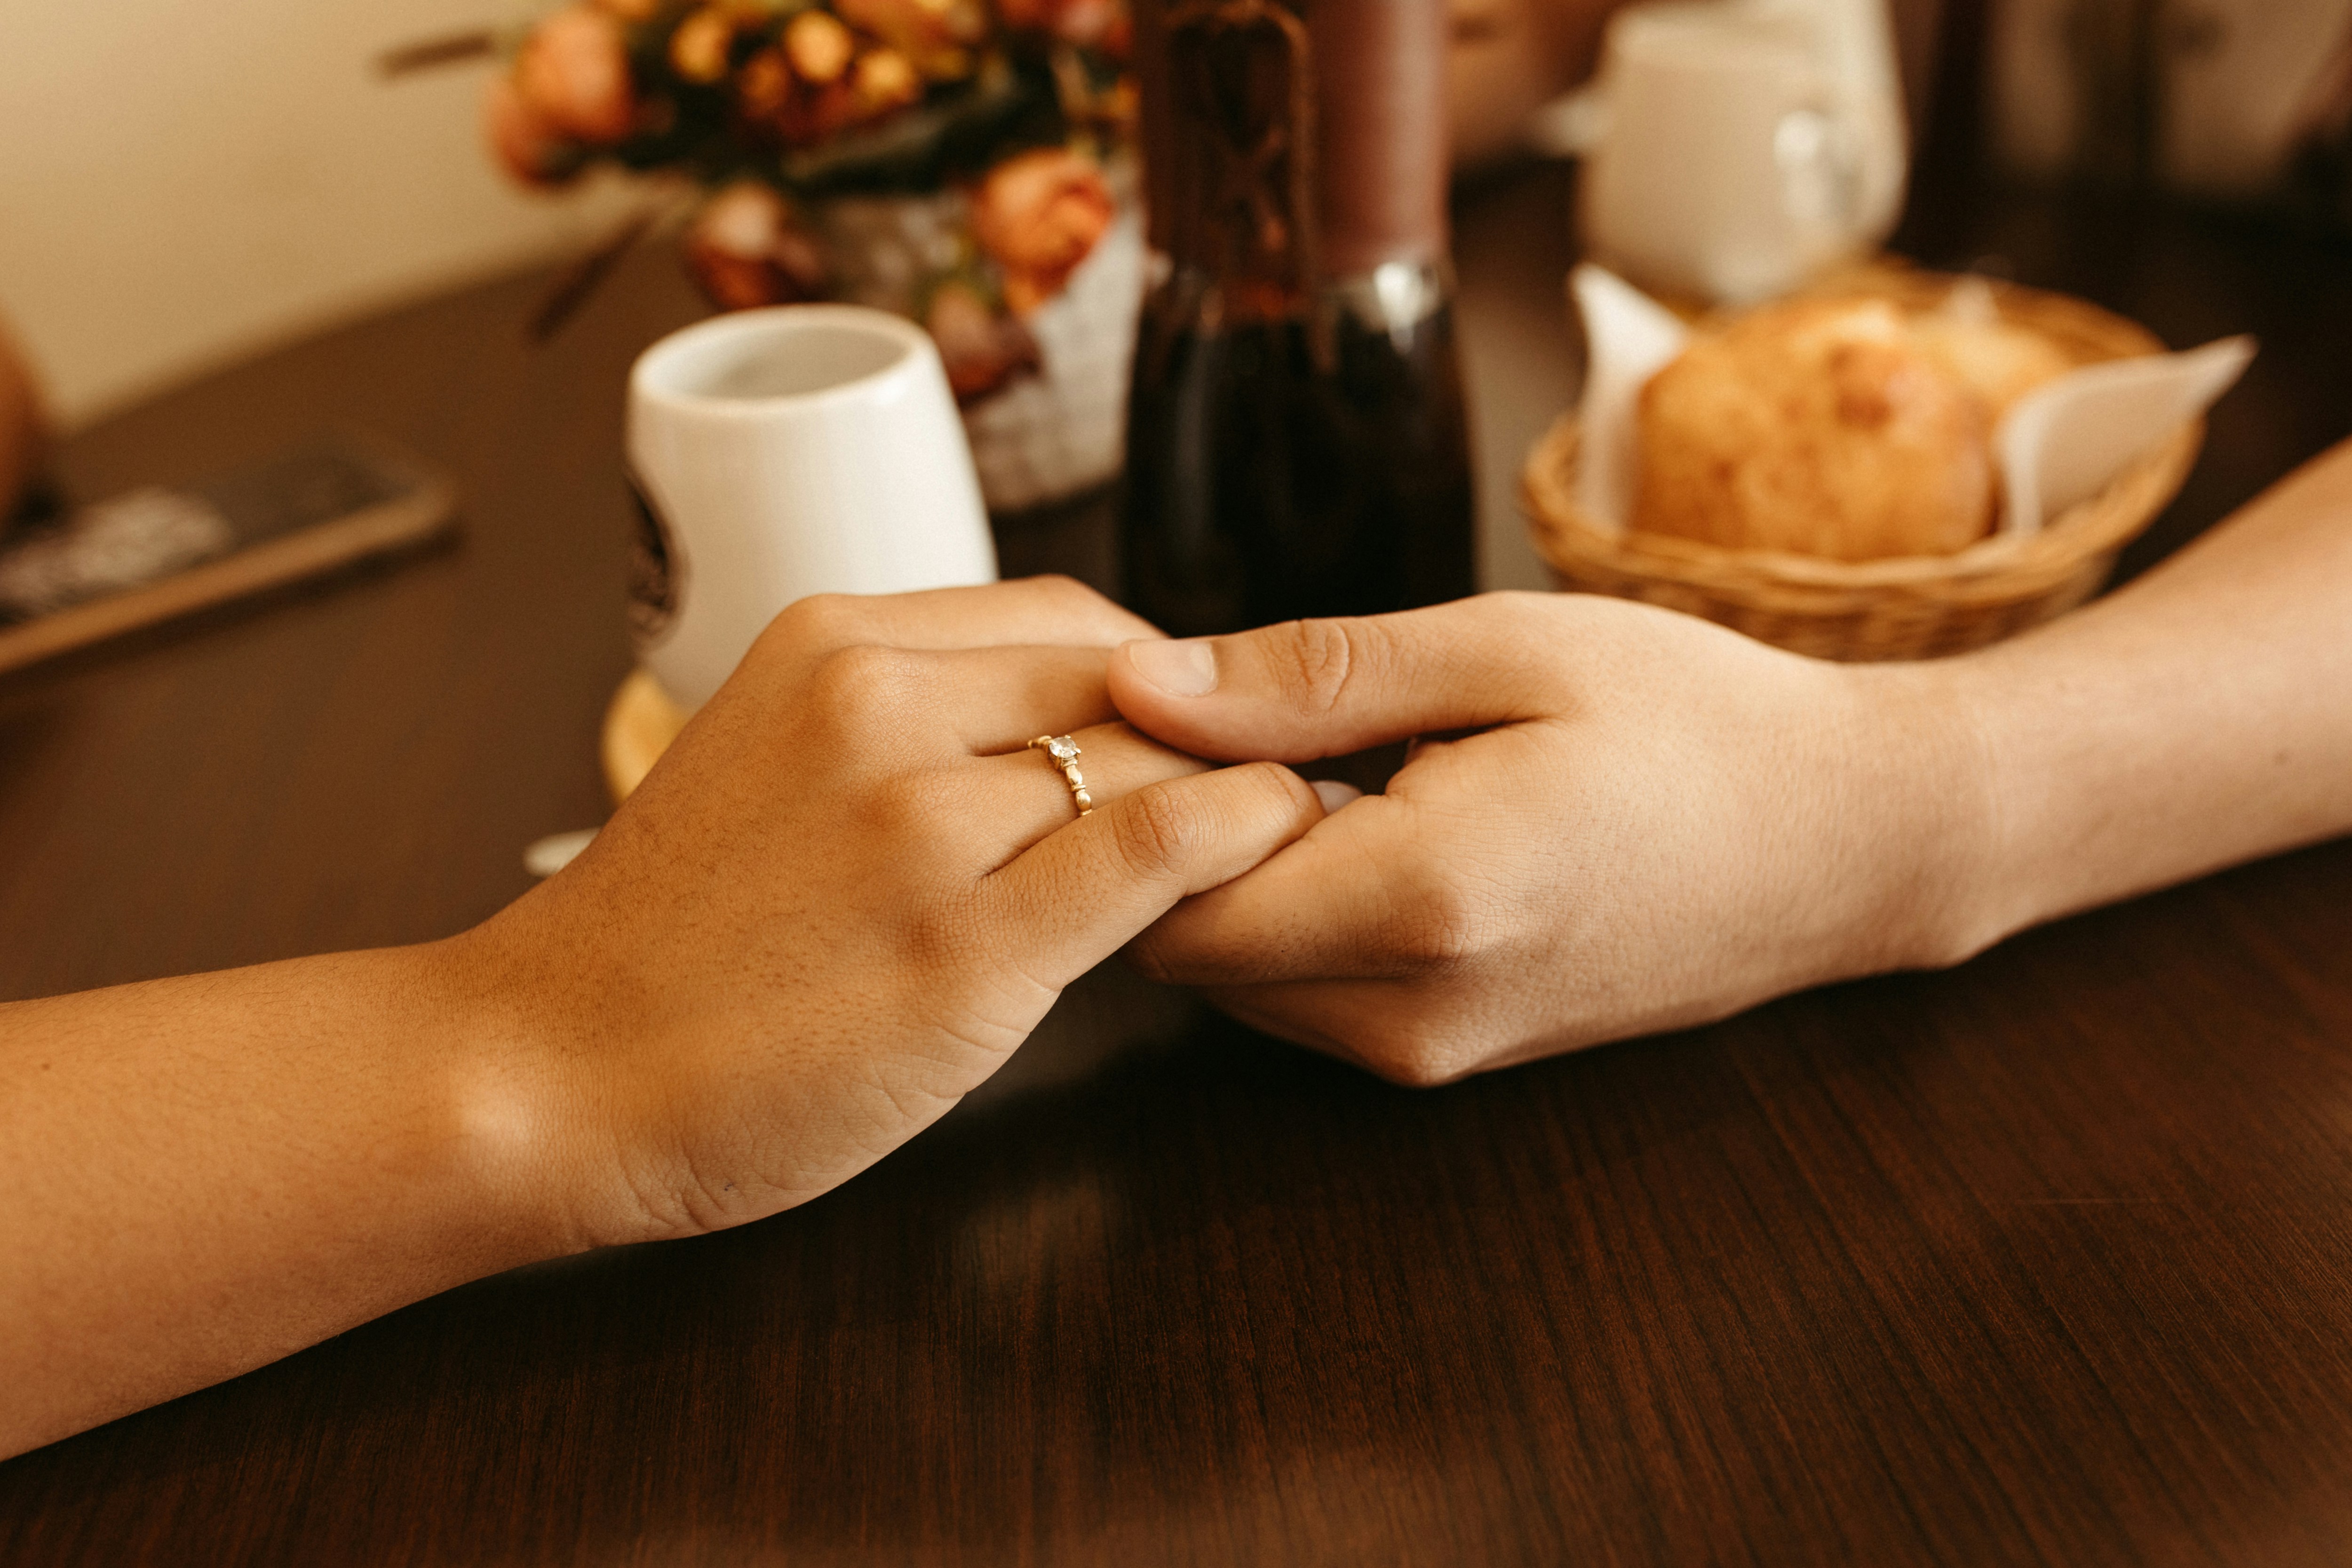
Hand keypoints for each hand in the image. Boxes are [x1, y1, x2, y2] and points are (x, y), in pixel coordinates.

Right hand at [461, 577, 1323, 1243]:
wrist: (544, 1066)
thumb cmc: (672, 936)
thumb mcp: (777, 760)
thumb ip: (914, 722)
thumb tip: (1085, 719)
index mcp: (833, 642)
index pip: (1069, 616)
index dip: (1159, 679)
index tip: (1192, 737)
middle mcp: (879, 706)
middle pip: (1127, 679)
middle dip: (1209, 738)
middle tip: (1255, 791)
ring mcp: (923, 826)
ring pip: (1158, 758)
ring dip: (1236, 796)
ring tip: (1272, 842)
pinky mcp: (967, 948)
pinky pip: (1162, 850)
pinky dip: (1239, 843)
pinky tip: (1261, 865)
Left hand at [1105, 592, 1988, 1083]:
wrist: (1845, 843)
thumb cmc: (1694, 721)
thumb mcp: (1503, 649)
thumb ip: (1309, 680)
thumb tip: (1140, 688)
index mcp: (1423, 902)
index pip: (1168, 901)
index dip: (1129, 806)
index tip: (1158, 712)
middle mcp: (1415, 1012)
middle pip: (1187, 954)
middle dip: (1166, 848)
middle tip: (1217, 723)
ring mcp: (1435, 1056)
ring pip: (1240, 984)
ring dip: (1230, 882)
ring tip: (1294, 764)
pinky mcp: (1453, 1058)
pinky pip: (1311, 996)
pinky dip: (1293, 916)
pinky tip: (1353, 819)